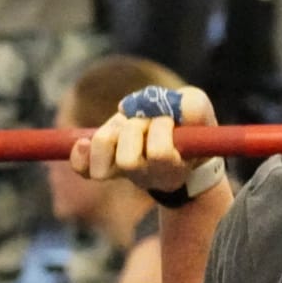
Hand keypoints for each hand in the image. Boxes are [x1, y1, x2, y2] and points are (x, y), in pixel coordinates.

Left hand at [72, 85, 218, 193]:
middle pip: (127, 159)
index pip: (159, 153)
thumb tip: (165, 110)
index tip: (170, 120)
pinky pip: (84, 168)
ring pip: (103, 156)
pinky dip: (81, 155)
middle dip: (135, 128)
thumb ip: (193, 107)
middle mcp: (145, 175)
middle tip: (146, 121)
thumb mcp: (201, 112)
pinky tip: (84, 142)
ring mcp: (122, 171)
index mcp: (171, 168)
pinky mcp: (104, 164)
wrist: (181, 146)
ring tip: (125, 122)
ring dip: (112, 131)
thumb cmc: (191, 128)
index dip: (161, 128)